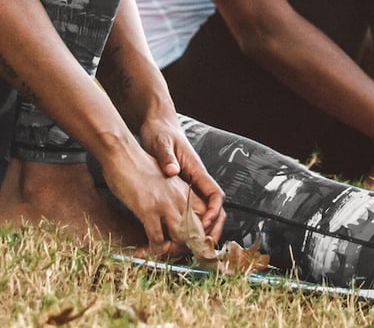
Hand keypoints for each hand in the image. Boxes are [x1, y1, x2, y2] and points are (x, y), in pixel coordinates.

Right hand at [103, 138, 205, 260]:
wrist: (122, 153)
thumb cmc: (140, 169)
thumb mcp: (166, 184)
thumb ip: (175, 201)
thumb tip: (177, 225)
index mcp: (188, 192)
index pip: (210, 220)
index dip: (204, 239)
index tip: (191, 249)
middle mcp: (182, 199)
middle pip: (199, 234)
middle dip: (188, 251)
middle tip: (173, 255)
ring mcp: (167, 204)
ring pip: (181, 240)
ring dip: (171, 253)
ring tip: (158, 254)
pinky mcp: (149, 209)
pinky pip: (158, 239)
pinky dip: (152, 250)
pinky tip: (143, 250)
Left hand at [139, 111, 224, 245]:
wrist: (157, 125)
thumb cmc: (161, 133)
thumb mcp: (161, 143)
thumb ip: (166, 157)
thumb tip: (172, 171)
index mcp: (197, 170)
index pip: (215, 195)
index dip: (214, 213)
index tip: (204, 226)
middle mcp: (197, 180)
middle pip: (215, 209)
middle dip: (213, 229)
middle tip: (201, 248)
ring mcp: (189, 186)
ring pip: (203, 212)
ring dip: (201, 231)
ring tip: (188, 249)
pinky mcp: (179, 189)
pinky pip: (189, 211)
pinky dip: (187, 225)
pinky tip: (175, 237)